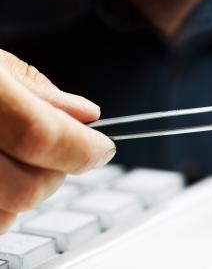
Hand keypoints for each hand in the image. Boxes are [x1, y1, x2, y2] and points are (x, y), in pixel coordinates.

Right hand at [0, 50, 114, 230]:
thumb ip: (39, 93)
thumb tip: (87, 116)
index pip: (39, 135)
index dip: (81, 147)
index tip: (102, 148)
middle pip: (24, 187)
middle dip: (57, 174)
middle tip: (64, 152)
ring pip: (1, 218)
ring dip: (23, 198)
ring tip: (19, 163)